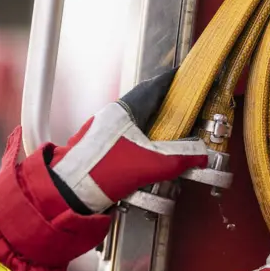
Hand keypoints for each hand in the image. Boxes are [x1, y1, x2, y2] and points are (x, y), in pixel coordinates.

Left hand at [48, 69, 209, 213]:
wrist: (69, 191)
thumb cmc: (101, 172)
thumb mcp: (150, 165)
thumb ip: (180, 160)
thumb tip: (200, 156)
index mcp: (124, 111)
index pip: (154, 87)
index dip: (172, 83)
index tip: (186, 79)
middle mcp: (112, 116)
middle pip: (145, 104)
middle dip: (166, 106)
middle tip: (184, 108)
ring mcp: (103, 130)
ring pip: (134, 121)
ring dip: (153, 125)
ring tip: (170, 135)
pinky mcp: (98, 146)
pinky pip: (125, 136)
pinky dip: (141, 139)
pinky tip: (148, 155)